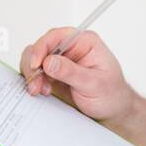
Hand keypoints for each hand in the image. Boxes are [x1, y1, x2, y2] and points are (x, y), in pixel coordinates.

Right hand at [20, 27, 138, 123]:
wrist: (112, 109)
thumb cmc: (111, 94)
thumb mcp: (94, 84)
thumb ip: (71, 72)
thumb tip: (49, 62)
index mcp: (85, 42)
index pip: (57, 36)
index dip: (42, 47)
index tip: (36, 64)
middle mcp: (71, 48)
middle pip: (42, 47)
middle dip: (34, 65)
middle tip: (36, 84)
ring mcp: (61, 60)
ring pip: (35, 59)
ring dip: (33, 74)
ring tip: (40, 90)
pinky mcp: (54, 73)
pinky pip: (36, 71)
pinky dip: (34, 81)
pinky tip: (42, 91)